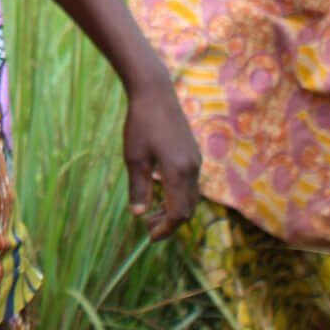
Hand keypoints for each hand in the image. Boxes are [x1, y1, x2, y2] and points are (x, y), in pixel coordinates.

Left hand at [123, 79, 201, 239]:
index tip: (149, 237)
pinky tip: (160, 191)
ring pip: (191, 196)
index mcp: (178, 172)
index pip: (178, 213)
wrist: (155, 93)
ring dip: (174, 209)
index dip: (165, 229)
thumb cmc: (140, 123)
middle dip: (169, 223)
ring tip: (151, 212)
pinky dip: (178, 195)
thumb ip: (138, 188)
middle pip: (187, 208)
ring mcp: (196, 161)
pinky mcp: (193, 153)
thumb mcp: (134, 157)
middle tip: (148, 228)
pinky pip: (190, 183)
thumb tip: (138, 215)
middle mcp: (193, 169)